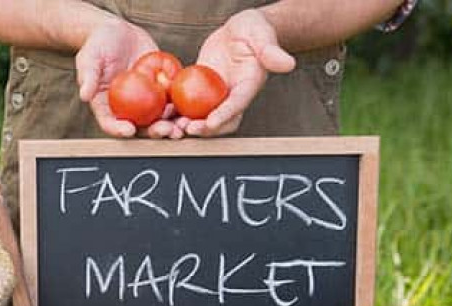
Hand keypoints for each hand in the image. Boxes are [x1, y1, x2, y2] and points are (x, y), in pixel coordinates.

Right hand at [76, 18, 180, 138]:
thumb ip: (88, 77)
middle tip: (167, 131)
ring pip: (160, 117)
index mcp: (107, 106)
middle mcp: (127, 107)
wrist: (116, 32)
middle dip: (155, 132)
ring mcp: (145, 99)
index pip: (111, 123)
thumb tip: (84, 95)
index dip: (119, 130)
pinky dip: (181, 105)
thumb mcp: (88, 59)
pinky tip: (190, 106)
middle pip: (141, 126)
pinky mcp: (160, 87)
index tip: (129, 130)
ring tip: (183, 125)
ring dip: (173, 124)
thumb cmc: (97, 46)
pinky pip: (172, 98)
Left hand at [177, 8, 295, 136]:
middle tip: (187, 130)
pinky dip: (176, 112)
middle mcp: (232, 96)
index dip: (225, 114)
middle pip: (220, 120)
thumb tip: (288, 63)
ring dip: (187, 125)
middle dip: (204, 129)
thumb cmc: (254, 30)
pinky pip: (187, 105)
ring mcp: (216, 96)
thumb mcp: (262, 35)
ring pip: (202, 118)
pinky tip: (162, 114)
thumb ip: (271, 51)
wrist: (239, 30)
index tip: (211, 123)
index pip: (238, 104)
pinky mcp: (200, 91)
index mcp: (248, 85)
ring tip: (171, 128)